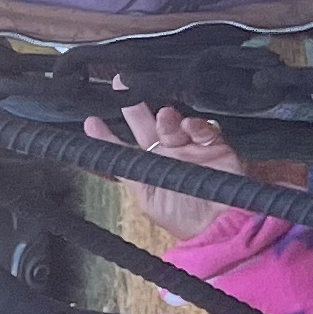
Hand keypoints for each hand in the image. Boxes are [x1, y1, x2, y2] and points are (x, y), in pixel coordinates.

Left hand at [86, 102, 248, 239]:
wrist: (221, 227)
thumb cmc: (183, 218)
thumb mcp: (146, 198)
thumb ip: (127, 173)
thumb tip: (100, 155)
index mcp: (150, 167)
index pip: (124, 147)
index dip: (107, 135)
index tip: (91, 122)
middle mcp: (167, 154)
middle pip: (146, 124)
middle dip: (133, 106)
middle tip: (122, 86)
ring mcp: (190, 147)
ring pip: (172, 123)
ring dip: (166, 118)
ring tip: (164, 116)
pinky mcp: (214, 145)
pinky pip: (202, 128)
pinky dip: (195, 125)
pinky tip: (188, 126)